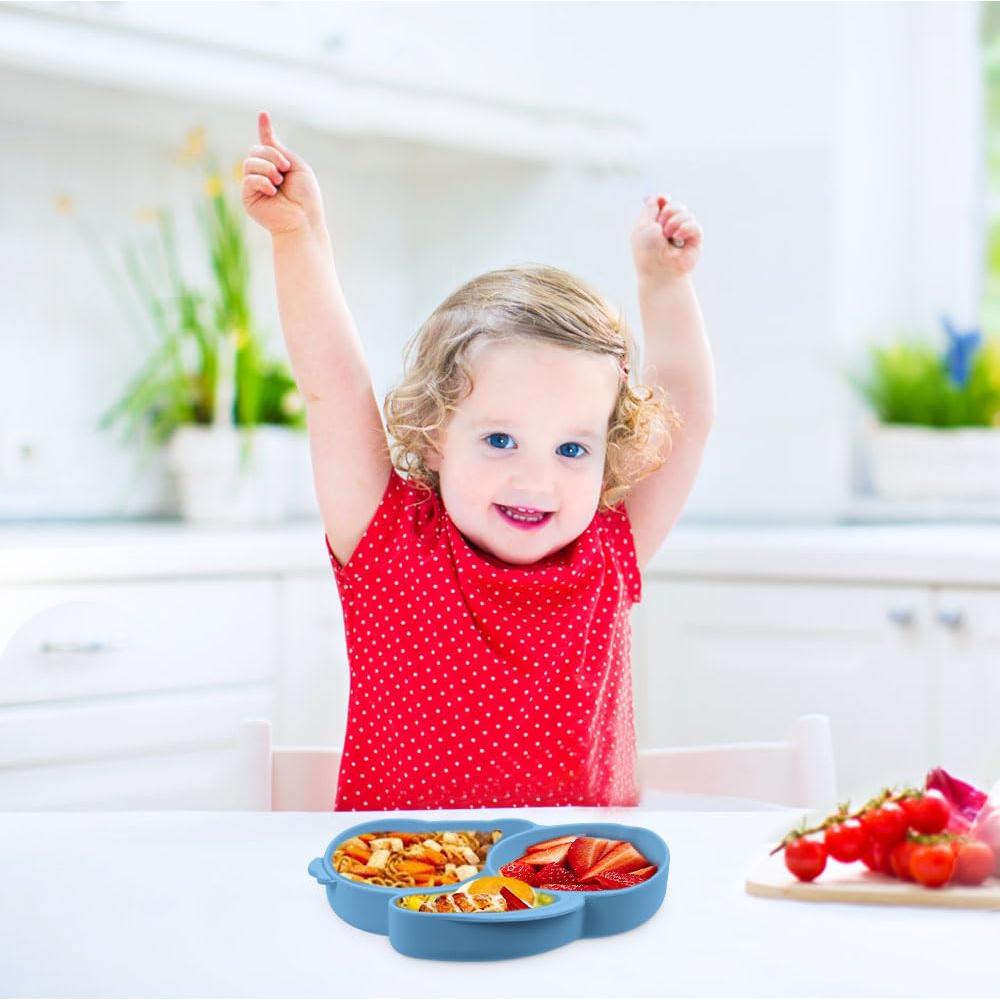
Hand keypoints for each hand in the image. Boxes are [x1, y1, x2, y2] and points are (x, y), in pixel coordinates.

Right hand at [241, 110, 324, 235]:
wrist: (304, 220)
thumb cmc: (305, 197)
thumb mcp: (297, 167)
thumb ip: (280, 151)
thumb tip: (267, 137)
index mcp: (278, 166)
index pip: (268, 144)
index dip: (265, 129)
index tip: (264, 114)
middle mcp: (264, 174)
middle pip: (256, 150)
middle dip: (271, 154)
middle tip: (285, 169)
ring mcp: (254, 185)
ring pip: (249, 161)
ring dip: (268, 168)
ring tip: (279, 181)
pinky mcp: (248, 197)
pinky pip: (248, 178)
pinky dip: (262, 181)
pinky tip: (273, 191)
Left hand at [630, 194, 702, 284]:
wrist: (659, 271)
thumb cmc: (647, 253)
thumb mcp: (643, 226)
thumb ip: (650, 209)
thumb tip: (659, 197)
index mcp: (656, 225)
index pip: (664, 204)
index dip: (663, 200)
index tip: (661, 201)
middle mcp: (670, 228)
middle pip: (676, 205)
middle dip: (669, 211)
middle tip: (661, 226)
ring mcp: (683, 235)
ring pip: (687, 214)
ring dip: (675, 221)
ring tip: (668, 235)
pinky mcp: (695, 242)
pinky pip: (696, 226)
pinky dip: (686, 228)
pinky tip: (679, 236)